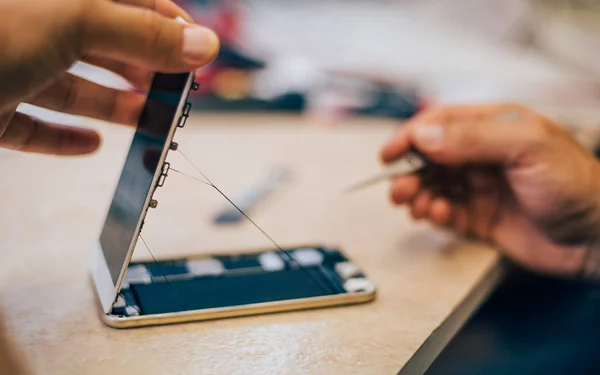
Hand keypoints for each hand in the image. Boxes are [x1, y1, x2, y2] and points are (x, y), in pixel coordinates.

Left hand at [0, 0, 218, 154]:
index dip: (165, 20)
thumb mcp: (68, 21)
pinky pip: (31, 125)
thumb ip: (139, 32)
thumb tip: (203, 44)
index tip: (195, 49)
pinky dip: (62, 139)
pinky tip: (91, 147)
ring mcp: (5, 66)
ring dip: (113, 107)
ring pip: (70, 86)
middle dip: (143, 68)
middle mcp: (30, 25)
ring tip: (148, 121)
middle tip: (176, 92)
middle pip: (101, 43)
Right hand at [381, 104, 599, 276]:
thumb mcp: (525, 146)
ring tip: (415, 206)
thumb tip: (423, 135)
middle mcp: (484, 154)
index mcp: (494, 126)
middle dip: (409, 171)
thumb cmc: (574, 184)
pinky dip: (435, 213)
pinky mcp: (481, 217)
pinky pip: (446, 212)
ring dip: (418, 194)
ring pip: (434, 185)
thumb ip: (472, 138)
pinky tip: (438, 216)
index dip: (411, 136)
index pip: (441, 123)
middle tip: (399, 189)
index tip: (388, 154)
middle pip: (431, 157)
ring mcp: (481, 186)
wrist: (597, 238)